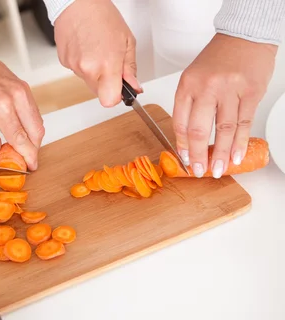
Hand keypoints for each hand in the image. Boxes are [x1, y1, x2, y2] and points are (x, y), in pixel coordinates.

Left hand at [0, 47, 43, 169]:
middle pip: (36, 133)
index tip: (29, 167)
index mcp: (2, 106)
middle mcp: (17, 97)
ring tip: (20, 149)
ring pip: (38, 123)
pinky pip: (34, 113)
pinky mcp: (24, 89)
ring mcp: (23, 91)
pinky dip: (30, 126)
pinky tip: (20, 134)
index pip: (21, 139)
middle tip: (25, 161)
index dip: (27, 156)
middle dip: (33, 150)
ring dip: (33, 139)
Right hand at [54, 0, 141, 106]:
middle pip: (99, 93)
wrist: (78, 3)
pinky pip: (78, 72)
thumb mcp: (126, 41)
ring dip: (94, 71)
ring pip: (88, 82)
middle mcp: (88, 69)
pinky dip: (83, 64)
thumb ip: (129, 68)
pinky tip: (86, 48)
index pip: (109, 100)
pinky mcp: (64, 63)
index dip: (116, 97)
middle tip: (109, 63)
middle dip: (106, 82)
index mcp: (106, 64)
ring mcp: (74, 66)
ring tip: (96, 50)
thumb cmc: (102, 16)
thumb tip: (133, 86)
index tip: (120, 89)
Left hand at [173, 33, 276, 177]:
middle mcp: (206, 88)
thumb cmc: (218, 59)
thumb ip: (189, 105)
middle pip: (198, 130)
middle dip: (198, 155)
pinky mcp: (250, 93)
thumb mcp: (193, 77)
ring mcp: (229, 90)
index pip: (180, 122)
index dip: (182, 145)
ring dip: (220, 154)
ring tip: (218, 169)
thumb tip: (188, 139)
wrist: (244, 37)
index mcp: (187, 85)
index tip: (184, 159)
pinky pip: (243, 123)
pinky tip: (235, 155)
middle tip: (199, 170)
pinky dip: (239, 143)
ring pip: (223, 130)